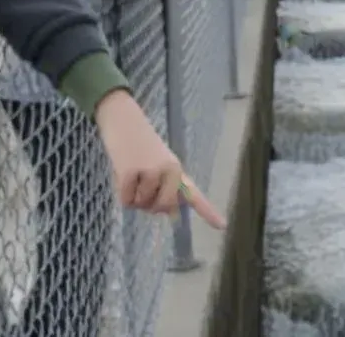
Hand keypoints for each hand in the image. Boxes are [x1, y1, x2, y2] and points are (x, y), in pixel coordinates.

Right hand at [93, 90, 226, 228]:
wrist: (123, 119)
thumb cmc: (140, 145)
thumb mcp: (159, 164)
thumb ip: (168, 188)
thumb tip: (171, 213)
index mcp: (177, 170)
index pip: (194, 194)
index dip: (208, 212)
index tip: (223, 226)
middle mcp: (169, 171)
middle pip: (162, 207)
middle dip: (149, 205)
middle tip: (140, 187)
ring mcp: (150, 171)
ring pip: (141, 205)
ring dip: (133, 195)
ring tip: (131, 172)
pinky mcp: (131, 172)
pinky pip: (126, 200)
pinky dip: (121, 192)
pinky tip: (121, 172)